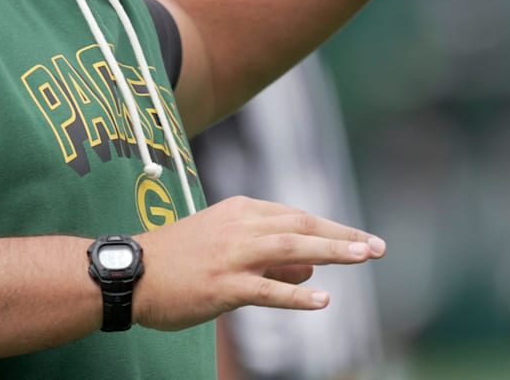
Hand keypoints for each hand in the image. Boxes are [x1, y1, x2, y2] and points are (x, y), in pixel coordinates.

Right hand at [131, 196, 384, 330]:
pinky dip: (297, 294)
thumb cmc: (178, 261)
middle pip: (303, 226)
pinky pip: (267, 290)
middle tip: (378, 246)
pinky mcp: (223, 285)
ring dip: (332, 252)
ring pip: (292, 248)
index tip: (361, 237)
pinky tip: (322, 300)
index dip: (332, 227)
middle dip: (344, 235)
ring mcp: (232, 255)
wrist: (131, 273)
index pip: (297, 216)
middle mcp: (240, 226)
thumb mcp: (225, 246)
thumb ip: (270, 256)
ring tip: (363, 258)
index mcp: (241, 210)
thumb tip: (312, 268)